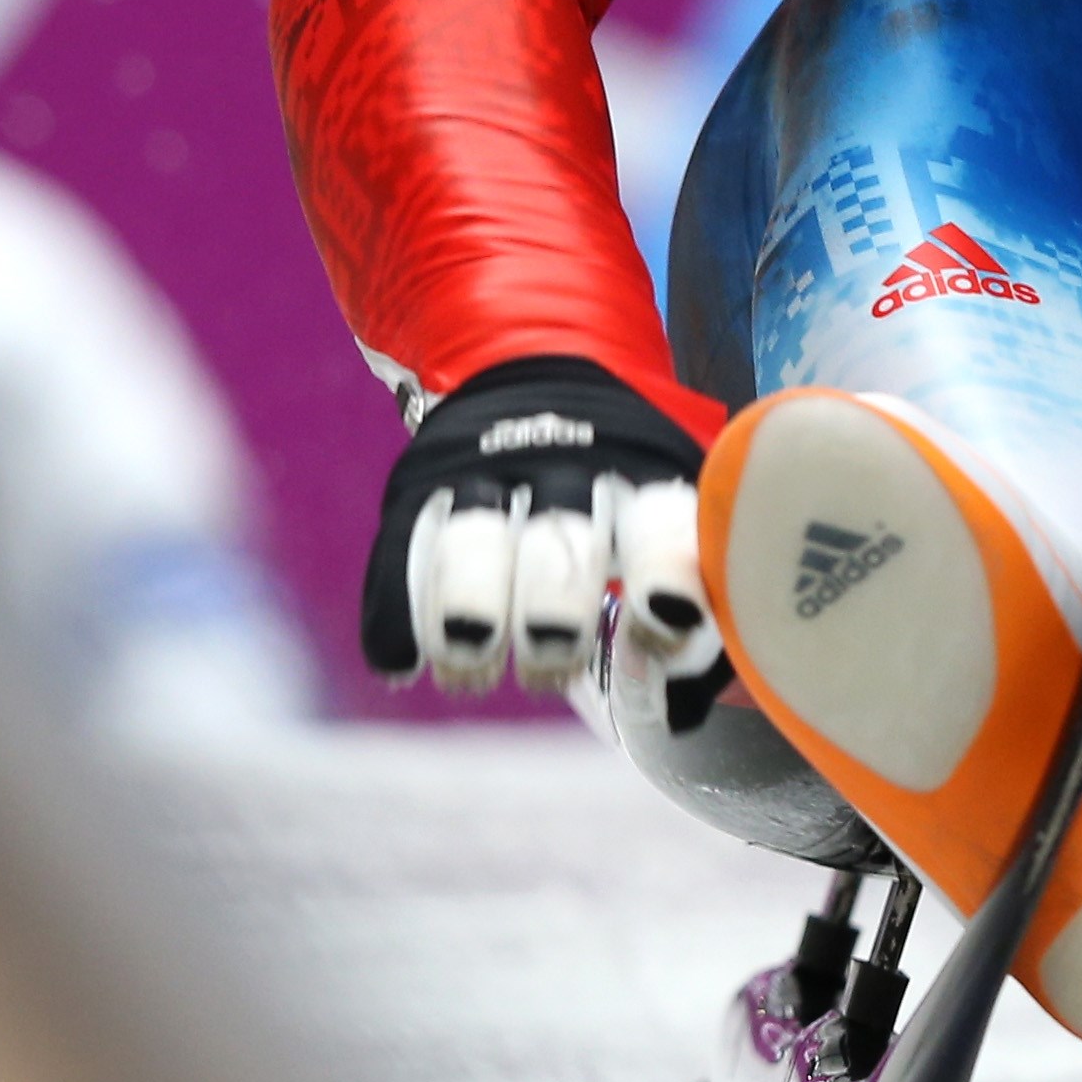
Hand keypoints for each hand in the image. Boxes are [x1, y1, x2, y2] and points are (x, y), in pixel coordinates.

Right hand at [360, 356, 716, 692]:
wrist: (533, 374)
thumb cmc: (622, 487)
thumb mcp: (667, 513)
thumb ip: (681, 601)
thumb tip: (686, 707)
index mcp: (644, 475)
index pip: (660, 522)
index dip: (663, 572)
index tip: (665, 619)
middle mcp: (567, 469)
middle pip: (560, 535)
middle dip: (553, 606)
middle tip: (549, 660)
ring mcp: (488, 474)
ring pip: (474, 535)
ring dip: (468, 609)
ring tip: (470, 669)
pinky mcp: (422, 486)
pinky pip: (399, 548)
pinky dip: (395, 611)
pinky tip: (400, 665)